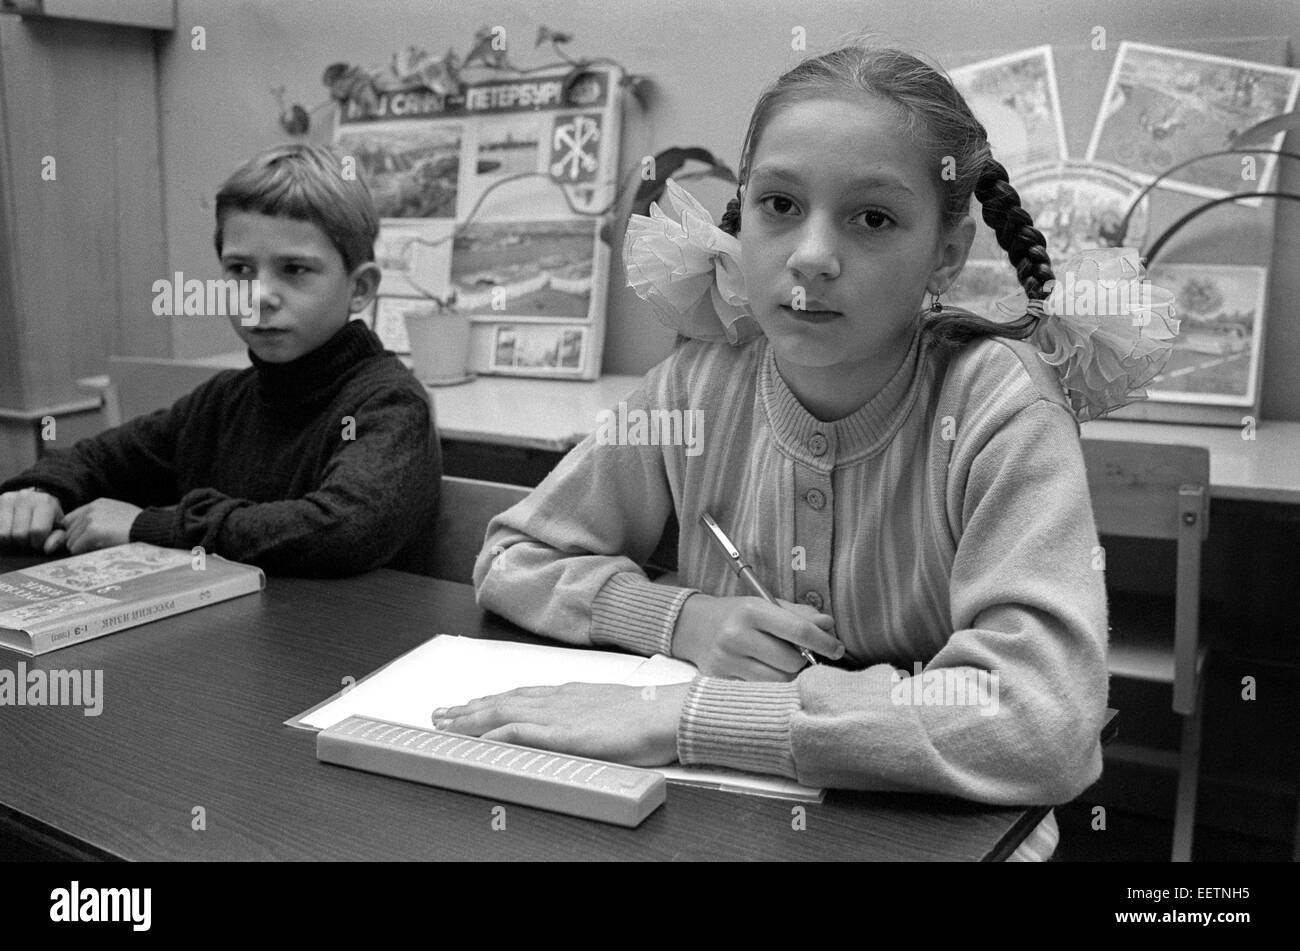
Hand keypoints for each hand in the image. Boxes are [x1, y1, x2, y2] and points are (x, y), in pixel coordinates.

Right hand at [0, 488, 66, 552]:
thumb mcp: (58, 527)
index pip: (37, 531)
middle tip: (28, 537)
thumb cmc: (48, 518)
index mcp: (45, 502)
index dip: (38, 542)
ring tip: (19, 533)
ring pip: (4, 534)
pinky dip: (3, 536)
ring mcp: (8, 498)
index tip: (40, 540)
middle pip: (20, 534)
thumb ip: (58, 538)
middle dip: (25, 541)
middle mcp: (26, 497)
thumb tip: (48, 548)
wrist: (33, 500)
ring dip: (11, 539)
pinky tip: (10, 530)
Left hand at [62, 498, 142, 554]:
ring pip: (71, 541)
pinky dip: (84, 553)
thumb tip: (85, 533)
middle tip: (96, 547)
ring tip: (101, 548)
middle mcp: (91, 509)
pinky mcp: (92, 531)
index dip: (76, 532)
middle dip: (79, 541)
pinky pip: (76, 548)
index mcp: (97, 504)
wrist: (151, 529)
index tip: (85, 541)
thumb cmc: (140, 527)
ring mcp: (90, 520)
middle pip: (69, 531)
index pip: (71, 519)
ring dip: (83, 548)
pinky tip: (100, 551)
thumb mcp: (118, 515)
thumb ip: (100, 519)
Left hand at [432, 681, 690, 766]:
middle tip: (441, 713)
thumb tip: (580, 724)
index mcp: (570, 695)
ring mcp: (560, 715)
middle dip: (469, 708)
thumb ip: (588, 716)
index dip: (490, 700)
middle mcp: (559, 700)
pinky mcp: (565, 733)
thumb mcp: (610, 710)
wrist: (669, 713)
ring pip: (503, 712)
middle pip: (503, 701)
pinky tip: (479, 736)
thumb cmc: (650, 715)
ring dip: (470, 717)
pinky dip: (495, 731)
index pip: (520, 695)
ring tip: (445, 723)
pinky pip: (520, 731)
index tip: (469, 704)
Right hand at [672, 593, 841, 679]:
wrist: (694, 626)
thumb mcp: (767, 605)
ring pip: (778, 681)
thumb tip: (829, 627)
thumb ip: (801, 615)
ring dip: (789, 676)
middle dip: (804, 661)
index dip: (824, 642)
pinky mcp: (719, 680)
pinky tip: (767, 674)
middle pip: (791, 662)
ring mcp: (726, 661)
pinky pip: (759, 691)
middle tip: (803, 657)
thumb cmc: (739, 615)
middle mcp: (736, 635)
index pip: (799, 631)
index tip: (837, 649)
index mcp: (752, 610)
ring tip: (785, 665)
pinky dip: (771, 686)